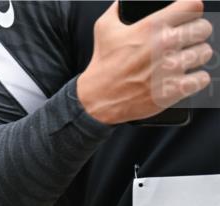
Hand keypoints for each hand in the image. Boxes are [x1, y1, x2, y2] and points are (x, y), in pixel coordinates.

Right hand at [77, 0, 212, 124]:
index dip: (192, 11)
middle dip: (196, 33)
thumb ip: (118, 9)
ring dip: (196, 56)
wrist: (96, 99)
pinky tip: (185, 78)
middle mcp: (164, 44)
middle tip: (187, 41)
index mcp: (152, 26)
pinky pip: (202, 78)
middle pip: (204, 28)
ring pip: (205, 53)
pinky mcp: (174, 90)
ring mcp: (171, 68)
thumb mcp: (104, 29)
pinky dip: (196, 79)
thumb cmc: (103, 64)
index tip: (188, 17)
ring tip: (183, 60)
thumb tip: (124, 2)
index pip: (193, 6)